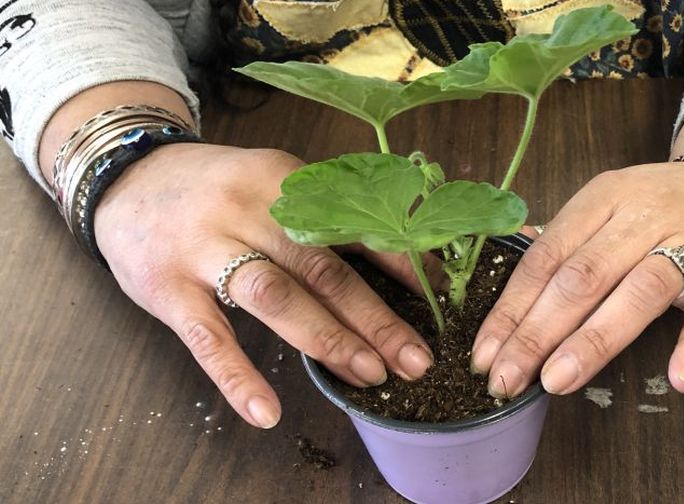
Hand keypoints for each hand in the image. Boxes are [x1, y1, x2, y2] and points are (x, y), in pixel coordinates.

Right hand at [94, 144, 435, 427]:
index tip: (436, 302)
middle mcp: (248, 210)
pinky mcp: (168, 288)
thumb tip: (397, 257)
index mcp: (284, 180)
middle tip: (415, 359)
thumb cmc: (219, 189)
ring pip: (275, 296)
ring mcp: (205, 249)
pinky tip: (266, 410)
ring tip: (369, 375)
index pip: (354, 227)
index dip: (399, 266)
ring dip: (327, 339)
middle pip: (322, 267)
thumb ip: (326, 216)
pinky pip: (207, 338)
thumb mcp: (274, 181)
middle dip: (376, 317)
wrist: (129, 176)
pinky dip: (237, 376)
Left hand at [470, 161, 683, 396]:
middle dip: (537, 333)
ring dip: (594, 340)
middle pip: (582, 278)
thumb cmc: (658, 204)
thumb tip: (509, 279)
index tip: (484, 354)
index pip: (546, 258)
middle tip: (506, 379)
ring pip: (638, 292)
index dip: (512, 308)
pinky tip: (680, 379)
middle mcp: (642, 216)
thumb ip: (562, 239)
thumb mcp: (605, 203)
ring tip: (557, 382)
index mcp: (601, 198)